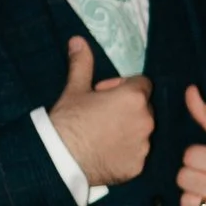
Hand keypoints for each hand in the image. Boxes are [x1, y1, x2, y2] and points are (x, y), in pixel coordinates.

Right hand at [48, 36, 154, 187]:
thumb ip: (82, 64)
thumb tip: (78, 40)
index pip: (141, 84)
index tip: (103, 93)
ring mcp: (143, 145)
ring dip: (127, 129)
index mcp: (134, 98)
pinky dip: (125, 151)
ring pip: (141, 131)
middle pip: (143, 107)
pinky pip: (136, 153)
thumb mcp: (75, 89)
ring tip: (102, 134)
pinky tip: (105, 151)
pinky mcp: (138, 165)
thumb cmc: (68, 120)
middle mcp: (146, 120)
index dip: (122, 86)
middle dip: (127, 107)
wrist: (59, 159)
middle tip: (100, 113)